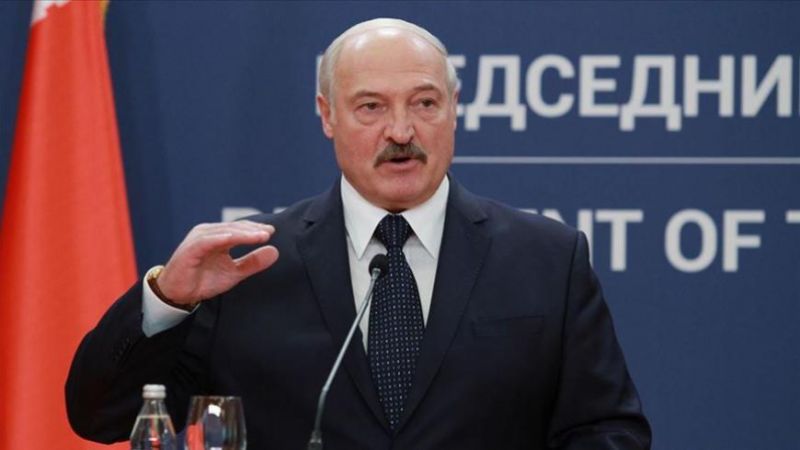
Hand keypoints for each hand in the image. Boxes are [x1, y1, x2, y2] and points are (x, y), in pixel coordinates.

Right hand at [156, 220, 279, 304]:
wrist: (178, 294)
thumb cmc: (203, 280)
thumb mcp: (234, 272)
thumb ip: (252, 262)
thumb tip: (275, 252)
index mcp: (219, 237)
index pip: (240, 229)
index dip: (255, 229)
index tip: (271, 231)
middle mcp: (209, 234)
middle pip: (234, 228)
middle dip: (252, 229)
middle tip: (269, 232)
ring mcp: (199, 239)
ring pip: (224, 232)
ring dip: (242, 233)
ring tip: (259, 235)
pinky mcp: (190, 249)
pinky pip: (207, 241)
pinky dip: (220, 238)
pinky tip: (233, 238)